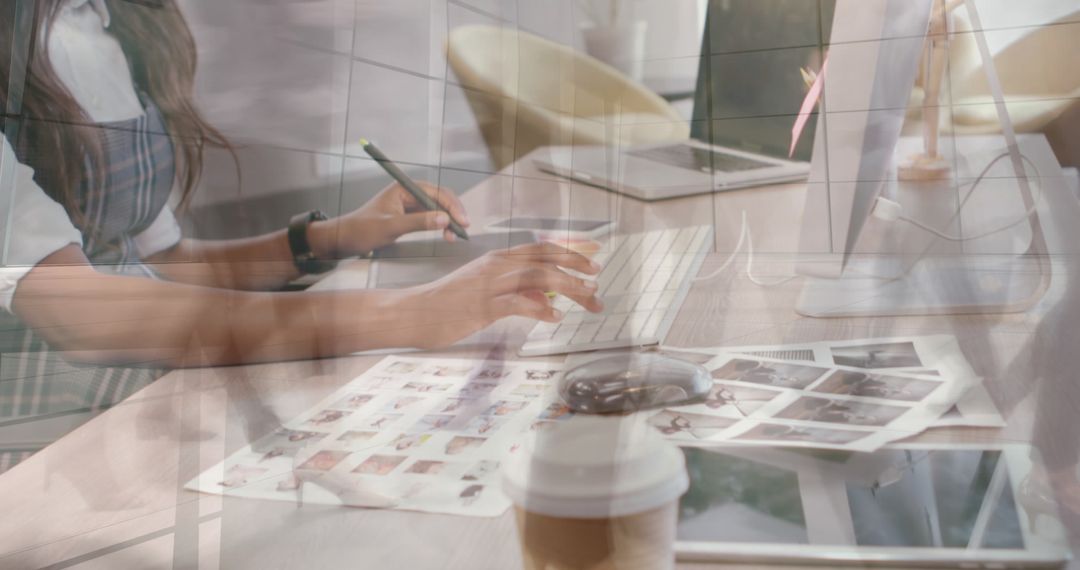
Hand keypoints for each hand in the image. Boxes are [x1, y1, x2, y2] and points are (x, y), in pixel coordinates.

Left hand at [310, 181, 469, 258]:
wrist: (343, 240)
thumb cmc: (361, 230)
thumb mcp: (391, 227)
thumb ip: (418, 223)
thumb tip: (444, 219)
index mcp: (402, 188)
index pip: (435, 192)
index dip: (451, 205)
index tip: (461, 220)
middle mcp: (407, 193)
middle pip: (439, 198)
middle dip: (453, 212)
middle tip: (464, 228)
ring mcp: (408, 205)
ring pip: (436, 209)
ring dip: (447, 220)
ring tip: (454, 236)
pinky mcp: (407, 216)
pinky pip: (429, 217)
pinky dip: (439, 225)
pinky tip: (445, 234)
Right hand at [385, 242, 603, 349]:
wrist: (412, 311)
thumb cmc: (447, 303)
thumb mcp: (484, 290)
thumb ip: (514, 290)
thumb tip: (545, 296)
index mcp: (497, 259)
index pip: (541, 249)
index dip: (570, 251)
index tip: (593, 257)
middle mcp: (496, 266)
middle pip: (545, 258)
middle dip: (576, 266)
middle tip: (597, 277)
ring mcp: (489, 285)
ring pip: (538, 276)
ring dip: (568, 286)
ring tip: (588, 296)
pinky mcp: (482, 305)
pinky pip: (517, 303)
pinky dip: (540, 308)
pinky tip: (554, 316)